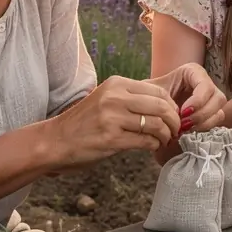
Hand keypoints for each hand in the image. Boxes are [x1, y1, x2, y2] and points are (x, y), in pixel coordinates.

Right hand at [51, 76, 180, 165]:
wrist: (56, 140)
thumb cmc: (84, 122)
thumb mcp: (106, 99)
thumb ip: (131, 98)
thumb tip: (164, 104)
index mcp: (116, 84)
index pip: (157, 90)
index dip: (171, 105)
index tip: (173, 116)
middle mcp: (115, 97)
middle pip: (161, 106)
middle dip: (174, 120)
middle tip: (175, 130)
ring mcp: (113, 117)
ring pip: (156, 124)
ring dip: (166, 134)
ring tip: (164, 140)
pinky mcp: (111, 139)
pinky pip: (146, 141)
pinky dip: (154, 145)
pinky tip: (152, 146)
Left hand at [151, 63, 226, 133]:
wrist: (154, 104)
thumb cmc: (152, 94)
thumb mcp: (150, 89)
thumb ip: (153, 92)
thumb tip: (161, 104)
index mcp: (193, 71)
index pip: (206, 84)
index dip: (198, 100)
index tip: (183, 112)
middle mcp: (206, 83)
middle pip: (218, 98)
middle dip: (202, 114)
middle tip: (184, 124)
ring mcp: (212, 98)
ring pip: (220, 111)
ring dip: (204, 122)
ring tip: (185, 129)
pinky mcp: (212, 111)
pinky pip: (216, 120)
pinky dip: (204, 127)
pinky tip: (189, 131)